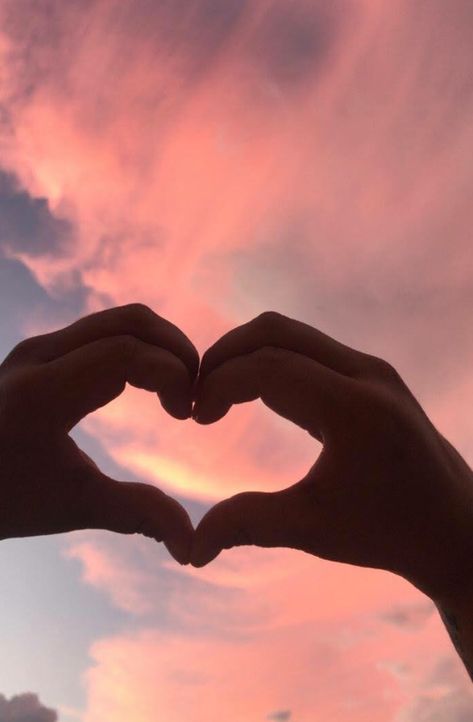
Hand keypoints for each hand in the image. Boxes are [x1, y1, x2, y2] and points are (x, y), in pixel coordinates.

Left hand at [0, 304, 198, 563]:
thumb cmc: (4, 497)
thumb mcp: (71, 506)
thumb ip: (137, 515)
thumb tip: (192, 547)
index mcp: (43, 393)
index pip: (125, 353)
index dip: (172, 374)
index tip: (189, 414)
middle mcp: (39, 355)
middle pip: (130, 322)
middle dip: (177, 350)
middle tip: (198, 394)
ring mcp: (39, 347)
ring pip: (118, 320)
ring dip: (160, 347)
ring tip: (180, 391)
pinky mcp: (42, 350)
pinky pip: (103, 331)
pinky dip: (140, 347)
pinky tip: (150, 385)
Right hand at [191, 312, 472, 601]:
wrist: (454, 526)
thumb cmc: (387, 532)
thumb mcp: (313, 530)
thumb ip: (247, 526)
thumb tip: (191, 549)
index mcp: (353, 409)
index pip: (268, 367)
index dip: (219, 382)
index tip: (194, 416)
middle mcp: (366, 373)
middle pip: (276, 331)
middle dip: (226, 355)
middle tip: (197, 394)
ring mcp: (372, 368)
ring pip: (293, 334)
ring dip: (248, 354)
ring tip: (219, 395)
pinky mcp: (372, 374)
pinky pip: (310, 348)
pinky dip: (272, 360)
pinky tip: (254, 395)